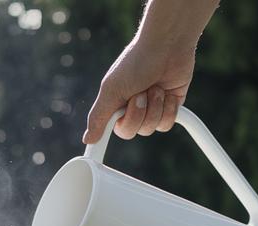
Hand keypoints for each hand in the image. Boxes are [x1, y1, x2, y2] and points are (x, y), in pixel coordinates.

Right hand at [83, 0, 217, 142]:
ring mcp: (153, 108)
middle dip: (138, 112)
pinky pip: (167, 123)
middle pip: (134, 131)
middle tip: (140, 93)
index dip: (119, 128)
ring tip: (155, 87)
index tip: (106, 147)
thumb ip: (99, 116)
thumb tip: (87, 139)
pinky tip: (167, 91)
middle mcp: (134, 109)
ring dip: (155, 106)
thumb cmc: (135, 63)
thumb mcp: (111, 90)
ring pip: (152, 127)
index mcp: (116, 105)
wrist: (167, 46)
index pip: (115, 130)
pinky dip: (168, 108)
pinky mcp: (170, 107)